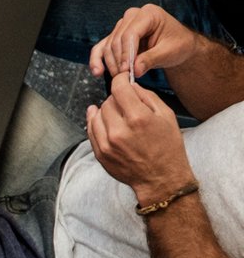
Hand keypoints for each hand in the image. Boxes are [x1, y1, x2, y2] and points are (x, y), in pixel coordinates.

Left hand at [86, 72, 194, 201]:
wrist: (160, 178)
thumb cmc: (167, 146)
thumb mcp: (166, 115)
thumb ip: (146, 96)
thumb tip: (130, 85)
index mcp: (138, 118)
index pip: (118, 88)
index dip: (120, 80)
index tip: (122, 79)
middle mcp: (119, 131)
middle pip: (107, 102)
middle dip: (116, 99)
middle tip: (127, 104)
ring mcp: (106, 144)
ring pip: (96, 115)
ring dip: (105, 111)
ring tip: (118, 115)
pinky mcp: (99, 153)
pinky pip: (91, 130)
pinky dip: (96, 123)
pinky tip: (105, 121)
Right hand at [89, 3, 198, 79]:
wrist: (178, 45)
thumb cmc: (178, 45)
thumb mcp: (169, 52)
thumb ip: (152, 59)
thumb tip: (135, 70)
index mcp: (149, 14)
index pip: (130, 34)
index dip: (126, 54)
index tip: (126, 71)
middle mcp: (133, 16)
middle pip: (117, 40)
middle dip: (119, 61)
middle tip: (124, 78)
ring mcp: (122, 25)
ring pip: (108, 46)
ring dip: (111, 64)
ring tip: (119, 78)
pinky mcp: (115, 36)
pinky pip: (101, 48)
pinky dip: (97, 60)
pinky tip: (97, 72)